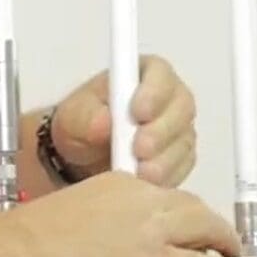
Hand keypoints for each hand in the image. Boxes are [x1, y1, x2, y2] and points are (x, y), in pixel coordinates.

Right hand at [9, 172, 248, 256]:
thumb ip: (107, 214)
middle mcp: (143, 198)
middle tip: (220, 239)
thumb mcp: (80, 207)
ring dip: (224, 241)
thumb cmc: (40, 234)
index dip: (181, 212)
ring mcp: (152, 230)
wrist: (28, 248)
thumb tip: (119, 235)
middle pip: (193, 206)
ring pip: (205, 228)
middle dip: (209, 223)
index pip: (165, 193)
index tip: (186, 223)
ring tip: (233, 254)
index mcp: (123, 182)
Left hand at [50, 56, 198, 186]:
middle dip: (161, 130)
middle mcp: (168, 99)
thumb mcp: (72, 116)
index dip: (154, 91)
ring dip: (163, 159)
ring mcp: (177, 129)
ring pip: (184, 141)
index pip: (160, 73)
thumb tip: (104, 122)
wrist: (81, 157)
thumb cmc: (82, 125)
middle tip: (139, 148)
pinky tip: (147, 182)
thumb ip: (86, 115)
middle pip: (181, 108)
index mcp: (143, 75)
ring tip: (139, 172)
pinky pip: (182, 167)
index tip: (138, 112)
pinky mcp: (179, 158)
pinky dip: (166, 176)